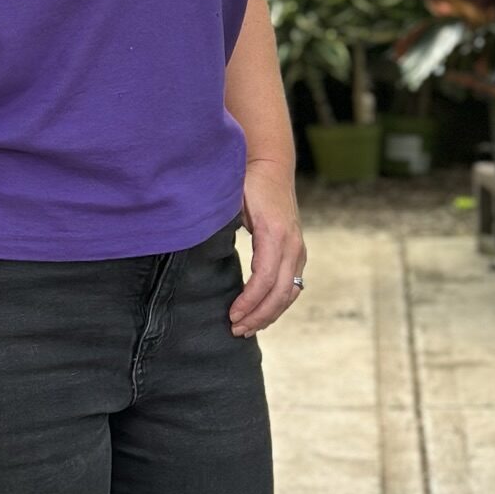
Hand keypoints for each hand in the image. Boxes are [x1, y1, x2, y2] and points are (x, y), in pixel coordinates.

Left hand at [229, 159, 306, 336]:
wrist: (271, 163)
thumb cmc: (247, 181)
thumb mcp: (231, 200)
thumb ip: (220, 225)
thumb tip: (196, 247)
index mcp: (274, 233)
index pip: (265, 278)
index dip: (249, 301)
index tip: (231, 315)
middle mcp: (292, 243)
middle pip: (280, 292)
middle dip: (258, 316)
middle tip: (235, 330)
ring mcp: (298, 248)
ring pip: (290, 292)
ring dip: (270, 314)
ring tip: (247, 328)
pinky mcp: (297, 250)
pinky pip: (293, 285)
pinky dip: (279, 303)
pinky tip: (262, 313)